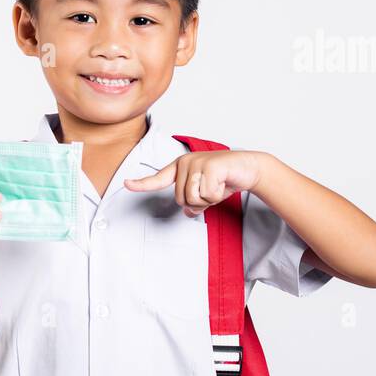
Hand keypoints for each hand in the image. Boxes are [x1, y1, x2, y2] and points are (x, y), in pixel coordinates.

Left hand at [124, 150, 267, 216]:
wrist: (249, 168)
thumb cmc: (225, 180)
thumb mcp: (207, 195)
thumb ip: (195, 202)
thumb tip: (188, 213)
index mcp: (180, 168)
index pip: (158, 179)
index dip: (142, 184)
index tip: (126, 184)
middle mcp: (185, 163)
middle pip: (181, 199)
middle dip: (198, 202)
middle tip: (212, 190)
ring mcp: (197, 162)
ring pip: (193, 198)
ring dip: (208, 199)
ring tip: (218, 186)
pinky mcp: (210, 166)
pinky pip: (207, 194)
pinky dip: (218, 195)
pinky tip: (224, 182)